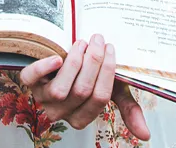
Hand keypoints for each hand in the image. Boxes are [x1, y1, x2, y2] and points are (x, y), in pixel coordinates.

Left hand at [18, 34, 150, 139]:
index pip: (100, 98)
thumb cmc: (90, 76)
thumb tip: (146, 136)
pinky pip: (31, 78)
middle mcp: (61, 112)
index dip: (107, 72)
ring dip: (74, 62)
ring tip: (82, 43)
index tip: (111, 49)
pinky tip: (56, 57)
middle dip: (93, 62)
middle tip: (99, 40)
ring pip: (60, 89)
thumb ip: (127, 109)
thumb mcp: (111, 90)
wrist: (65, 58)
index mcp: (82, 117)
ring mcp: (43, 99)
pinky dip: (43, 68)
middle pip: (82, 91)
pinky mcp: (29, 83)